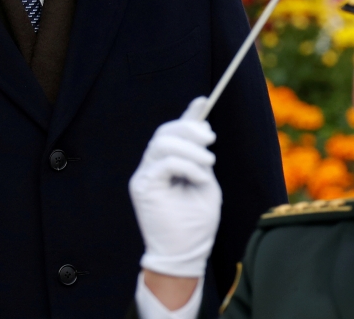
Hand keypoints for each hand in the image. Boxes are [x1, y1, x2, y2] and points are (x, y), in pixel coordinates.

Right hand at [130, 96, 221, 277]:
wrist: (186, 253)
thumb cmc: (197, 222)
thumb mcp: (205, 182)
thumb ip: (201, 157)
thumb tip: (203, 131)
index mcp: (167, 164)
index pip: (173, 132)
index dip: (187, 115)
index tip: (203, 100)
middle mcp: (152, 166)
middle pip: (165, 132)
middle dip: (190, 129)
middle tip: (211, 140)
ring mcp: (144, 176)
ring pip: (162, 143)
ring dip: (190, 148)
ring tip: (208, 163)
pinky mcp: (142, 187)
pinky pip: (163, 163)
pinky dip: (185, 165)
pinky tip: (197, 177)